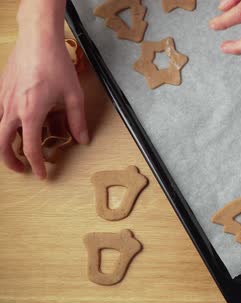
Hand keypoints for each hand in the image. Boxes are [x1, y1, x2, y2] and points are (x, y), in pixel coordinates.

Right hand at [0, 0, 87, 178]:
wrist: (38, 40)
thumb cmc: (56, 65)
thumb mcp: (74, 95)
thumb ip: (77, 120)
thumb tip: (82, 139)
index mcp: (31, 113)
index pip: (31, 148)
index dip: (37, 165)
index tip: (42, 175)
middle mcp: (11, 108)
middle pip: (2, 143)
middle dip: (11, 160)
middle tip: (22, 168)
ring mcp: (3, 98)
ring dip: (5, 143)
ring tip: (17, 150)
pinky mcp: (1, 90)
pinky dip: (4, 125)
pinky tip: (16, 125)